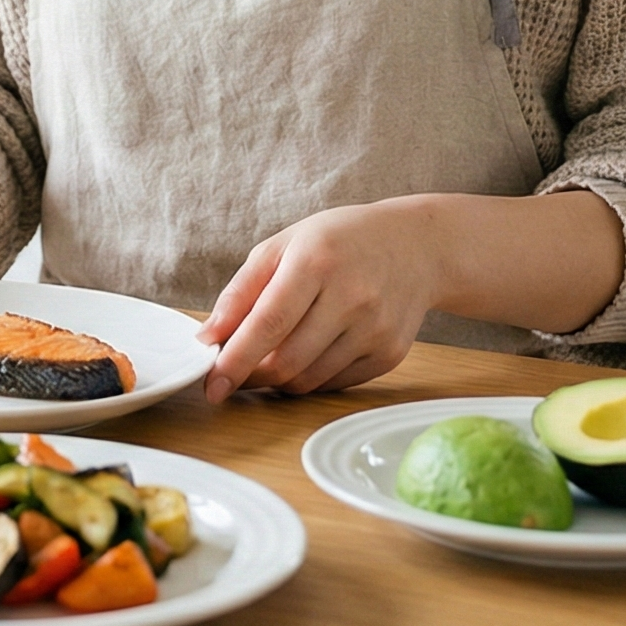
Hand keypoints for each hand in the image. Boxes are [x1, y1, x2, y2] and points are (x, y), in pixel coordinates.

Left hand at [194, 198, 444, 400]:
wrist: (415, 246)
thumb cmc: (339, 241)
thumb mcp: (283, 246)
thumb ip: (241, 291)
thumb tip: (209, 337)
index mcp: (317, 262)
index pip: (268, 324)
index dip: (235, 360)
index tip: (212, 384)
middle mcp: (351, 297)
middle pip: (287, 360)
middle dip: (251, 375)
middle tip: (233, 373)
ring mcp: (375, 328)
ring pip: (309, 379)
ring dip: (279, 379)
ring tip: (270, 357)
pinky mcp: (390, 353)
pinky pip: (335, 383)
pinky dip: (310, 378)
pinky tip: (307, 354)